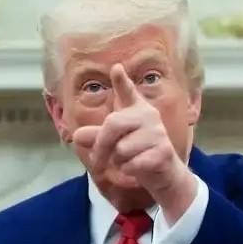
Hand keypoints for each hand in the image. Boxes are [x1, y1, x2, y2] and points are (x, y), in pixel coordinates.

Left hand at [73, 64, 195, 222]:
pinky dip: (128, 170)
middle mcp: (149, 117)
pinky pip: (131, 163)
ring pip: (121, 149)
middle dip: (101, 146)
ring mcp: (158, 134)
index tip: (116, 68)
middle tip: (97, 161)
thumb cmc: (138, 153)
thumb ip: (97, 137)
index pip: (128, 92)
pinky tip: (136, 168)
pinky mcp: (163, 152)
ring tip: (129, 161)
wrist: (164, 175)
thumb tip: (77, 136)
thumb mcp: (115, 143)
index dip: (122, 81)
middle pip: (112, 125)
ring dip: (118, 161)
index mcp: (138, 110)